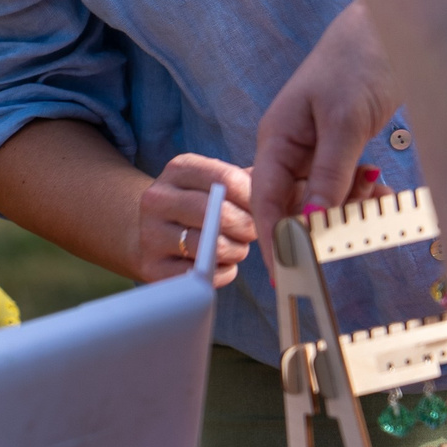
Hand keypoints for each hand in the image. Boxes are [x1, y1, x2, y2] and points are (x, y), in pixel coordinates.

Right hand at [136, 153, 254, 284]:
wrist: (152, 231)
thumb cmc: (199, 206)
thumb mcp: (217, 183)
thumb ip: (251, 182)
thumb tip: (296, 189)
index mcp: (178, 169)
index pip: (227, 180)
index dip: (255, 198)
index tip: (263, 209)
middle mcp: (157, 198)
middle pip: (220, 214)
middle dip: (248, 228)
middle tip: (251, 232)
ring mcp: (151, 233)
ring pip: (213, 248)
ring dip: (236, 251)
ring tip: (234, 247)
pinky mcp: (153, 267)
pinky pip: (206, 276)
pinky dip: (223, 273)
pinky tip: (219, 265)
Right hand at [251, 0, 399, 253]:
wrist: (383, 31)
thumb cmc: (354, 65)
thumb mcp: (342, 121)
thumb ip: (328, 172)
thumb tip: (311, 219)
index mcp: (275, 138)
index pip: (264, 197)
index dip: (271, 234)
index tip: (283, 270)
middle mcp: (288, 147)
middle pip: (290, 202)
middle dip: (317, 220)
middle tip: (349, 227)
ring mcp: (312, 147)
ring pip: (319, 196)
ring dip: (345, 203)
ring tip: (375, 188)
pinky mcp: (336, 147)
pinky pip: (340, 183)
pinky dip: (358, 190)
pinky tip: (378, 183)